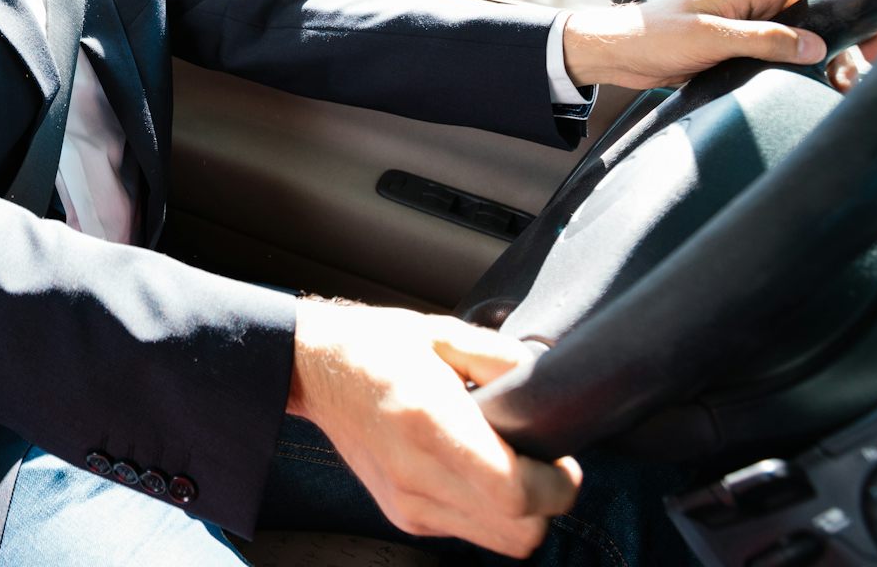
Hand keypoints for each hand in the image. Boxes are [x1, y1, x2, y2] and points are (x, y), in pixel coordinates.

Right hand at [288, 300, 580, 556]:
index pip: (515, 492)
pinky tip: (473, 472)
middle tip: (541, 462)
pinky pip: (472, 533)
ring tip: (509, 467)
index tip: (562, 459)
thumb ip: (500, 358)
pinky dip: (488, 513)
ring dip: (520, 513)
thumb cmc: (373, 347)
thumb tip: (543, 381)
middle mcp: (419, 475)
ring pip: (501, 542)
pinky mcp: (404, 515)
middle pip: (519, 533)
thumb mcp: (442, 334)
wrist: (314, 371)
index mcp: (430, 423)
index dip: (557, 485)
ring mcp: (409, 504)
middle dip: (547, 503)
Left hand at [562, 0, 876, 90]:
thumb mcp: (710, 37)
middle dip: (851, 33)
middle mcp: (759, 3)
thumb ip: (764, 39)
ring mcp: (754, 27)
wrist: (616, 53)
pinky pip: (787, 56)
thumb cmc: (654, 35)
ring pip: (809, 36)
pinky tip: (821, 91)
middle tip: (871, 65)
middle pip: (822, 9)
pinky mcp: (744, 51)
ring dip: (831, 57)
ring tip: (848, 84)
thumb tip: (817, 46)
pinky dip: (807, 70)